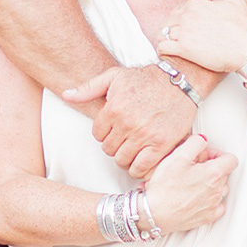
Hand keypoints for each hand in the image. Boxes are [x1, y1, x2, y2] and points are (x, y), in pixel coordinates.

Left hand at [65, 64, 194, 179]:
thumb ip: (89, 88)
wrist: (180, 82)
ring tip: (133, 150)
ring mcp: (144, 135)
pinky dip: (139, 169)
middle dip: (115, 146)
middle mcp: (127, 123)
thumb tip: (66, 95)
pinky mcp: (161, 145)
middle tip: (125, 140)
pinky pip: (142, 168)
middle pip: (109, 150)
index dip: (105, 134)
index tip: (115, 130)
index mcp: (113, 109)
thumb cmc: (146, 79)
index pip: (98, 135)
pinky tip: (141, 161)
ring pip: (123, 160)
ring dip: (126, 158)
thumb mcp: (114, 77)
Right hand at [139, 133, 236, 234]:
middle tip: (192, 168)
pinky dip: (209, 201)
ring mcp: (214, 205)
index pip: (231, 159)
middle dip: (211, 168)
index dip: (218, 154)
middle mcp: (218, 190)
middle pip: (224, 174)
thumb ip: (195, 143)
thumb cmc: (165, 187)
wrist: (155, 214)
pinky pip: (216, 206)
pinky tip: (195, 197)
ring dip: (210, 184)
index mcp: (214, 173)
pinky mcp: (208, 217)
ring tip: (191, 183)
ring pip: (220, 189)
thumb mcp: (178, 156)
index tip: (205, 156)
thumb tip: (203, 141)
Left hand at [156, 0, 246, 78]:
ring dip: (165, 39)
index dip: (181, 19)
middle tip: (177, 38)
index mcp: (198, 4)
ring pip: (164, 33)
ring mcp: (185, 32)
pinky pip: (163, 47)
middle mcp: (189, 16)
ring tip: (170, 45)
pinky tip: (166, 53)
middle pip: (169, 21)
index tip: (185, 28)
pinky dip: (162, 50)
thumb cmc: (243, 28)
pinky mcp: (184, 49)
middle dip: (172, 28)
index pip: (179, 10)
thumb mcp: (233, 0)